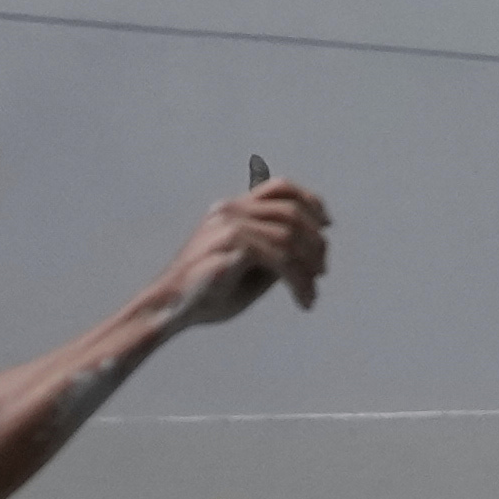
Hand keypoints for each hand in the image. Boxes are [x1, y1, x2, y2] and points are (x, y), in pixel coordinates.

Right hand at [164, 167, 331, 331]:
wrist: (171, 309)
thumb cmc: (209, 294)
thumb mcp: (251, 270)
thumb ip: (275, 254)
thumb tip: (311, 250)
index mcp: (233, 210)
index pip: (279, 188)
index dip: (310, 200)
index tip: (327, 223)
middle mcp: (230, 211)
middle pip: (291, 212)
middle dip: (315, 242)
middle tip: (321, 272)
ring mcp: (229, 226)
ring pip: (289, 236)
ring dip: (308, 267)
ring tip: (310, 291)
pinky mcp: (231, 246)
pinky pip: (280, 258)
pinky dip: (298, 280)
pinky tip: (302, 299)